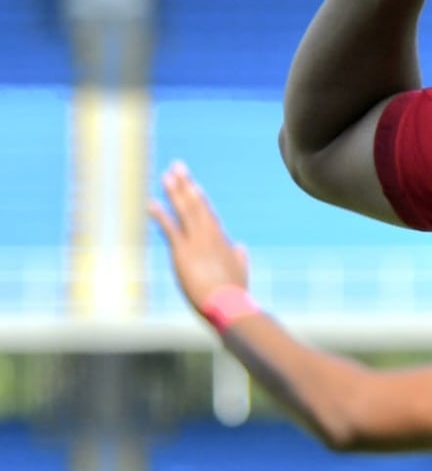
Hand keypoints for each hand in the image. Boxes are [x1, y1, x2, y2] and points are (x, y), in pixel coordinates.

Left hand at [148, 162, 247, 311]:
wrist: (228, 304)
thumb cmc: (234, 293)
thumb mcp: (240, 272)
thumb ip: (240, 257)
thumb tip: (241, 247)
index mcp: (222, 240)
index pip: (208, 214)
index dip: (198, 197)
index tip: (192, 184)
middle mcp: (210, 235)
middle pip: (196, 204)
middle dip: (186, 184)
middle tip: (177, 166)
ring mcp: (196, 242)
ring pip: (185, 210)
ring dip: (175, 191)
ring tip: (167, 175)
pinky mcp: (183, 252)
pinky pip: (170, 228)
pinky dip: (160, 214)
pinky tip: (151, 202)